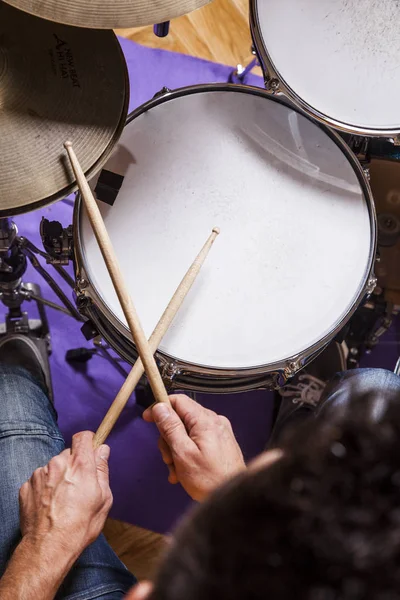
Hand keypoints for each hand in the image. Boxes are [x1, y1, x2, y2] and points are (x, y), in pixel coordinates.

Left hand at [19, 431, 112, 558]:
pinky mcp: (26, 486)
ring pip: (53, 467)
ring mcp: (39, 474)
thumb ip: (102, 469)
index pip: (84, 437)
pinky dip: (44, 489)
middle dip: (74, 465)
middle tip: (79, 487)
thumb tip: (103, 450)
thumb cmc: (80, 526)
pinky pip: (39, 480)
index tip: (91, 451)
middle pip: (68, 454)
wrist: (49, 547)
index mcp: (80, 465)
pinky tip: (49, 506)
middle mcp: (58, 464)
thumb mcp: (104, 498)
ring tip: (62, 501)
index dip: (89, 442)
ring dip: (58, 477)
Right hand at [143, 395, 245, 500]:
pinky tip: (183, 472)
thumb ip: (170, 428)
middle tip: (168, 459)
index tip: (147, 419)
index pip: (178, 401)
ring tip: (177, 471)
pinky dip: (187, 453)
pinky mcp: (221, 443)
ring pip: (187, 432)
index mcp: (205, 420)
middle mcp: (214, 421)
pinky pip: (197, 441)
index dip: (160, 407)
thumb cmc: (209, 479)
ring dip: (176, 450)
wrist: (234, 501)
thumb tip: (160, 407)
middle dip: (169, 438)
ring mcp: (219, 432)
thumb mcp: (182, 453)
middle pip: (181, 418)